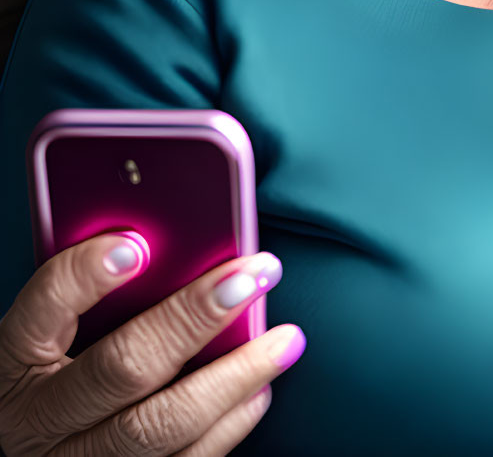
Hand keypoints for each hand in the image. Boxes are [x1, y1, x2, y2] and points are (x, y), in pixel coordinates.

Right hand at [0, 232, 304, 455]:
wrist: (37, 448)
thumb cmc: (56, 368)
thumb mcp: (55, 329)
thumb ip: (96, 288)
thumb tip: (168, 239)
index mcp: (15, 359)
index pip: (44, 308)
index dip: (85, 276)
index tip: (136, 245)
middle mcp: (38, 420)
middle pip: (122, 368)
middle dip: (194, 318)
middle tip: (253, 276)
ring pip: (158, 427)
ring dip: (233, 378)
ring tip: (284, 339)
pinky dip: (228, 426)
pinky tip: (259, 390)